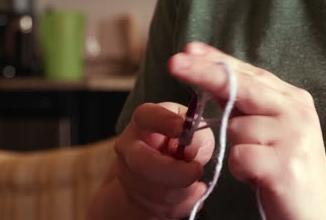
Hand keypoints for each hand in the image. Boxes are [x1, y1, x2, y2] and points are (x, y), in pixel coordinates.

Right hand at [114, 102, 214, 218]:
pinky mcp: (134, 199)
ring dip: (184, 190)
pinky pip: (162, 209)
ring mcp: (127, 175)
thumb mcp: (195, 132)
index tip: (182, 128)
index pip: (145, 116)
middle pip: (143, 163)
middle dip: (176, 172)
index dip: (163, 121)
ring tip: (196, 182)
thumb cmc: (180, 144)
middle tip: (197, 169)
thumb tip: (190, 151)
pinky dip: (183, 204)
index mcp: (143, 122)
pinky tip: (191, 193)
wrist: (161, 172)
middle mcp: (128, 147)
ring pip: (156, 192)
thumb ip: (198, 136)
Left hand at [168, 42, 325, 219]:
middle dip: (204, 73)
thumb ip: (246, 105)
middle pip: (241, 87)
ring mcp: (292, 137)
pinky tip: (259, 176)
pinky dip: (240, 169)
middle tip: (174, 62)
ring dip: (236, 146)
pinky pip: (239, 157)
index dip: (217, 61)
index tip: (188, 49)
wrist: (322, 205)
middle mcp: (295, 111)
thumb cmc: (286, 162)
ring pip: (236, 128)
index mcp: (291, 99)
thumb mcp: (270, 127)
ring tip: (259, 162)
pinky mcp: (284, 166)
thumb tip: (211, 78)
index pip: (249, 73)